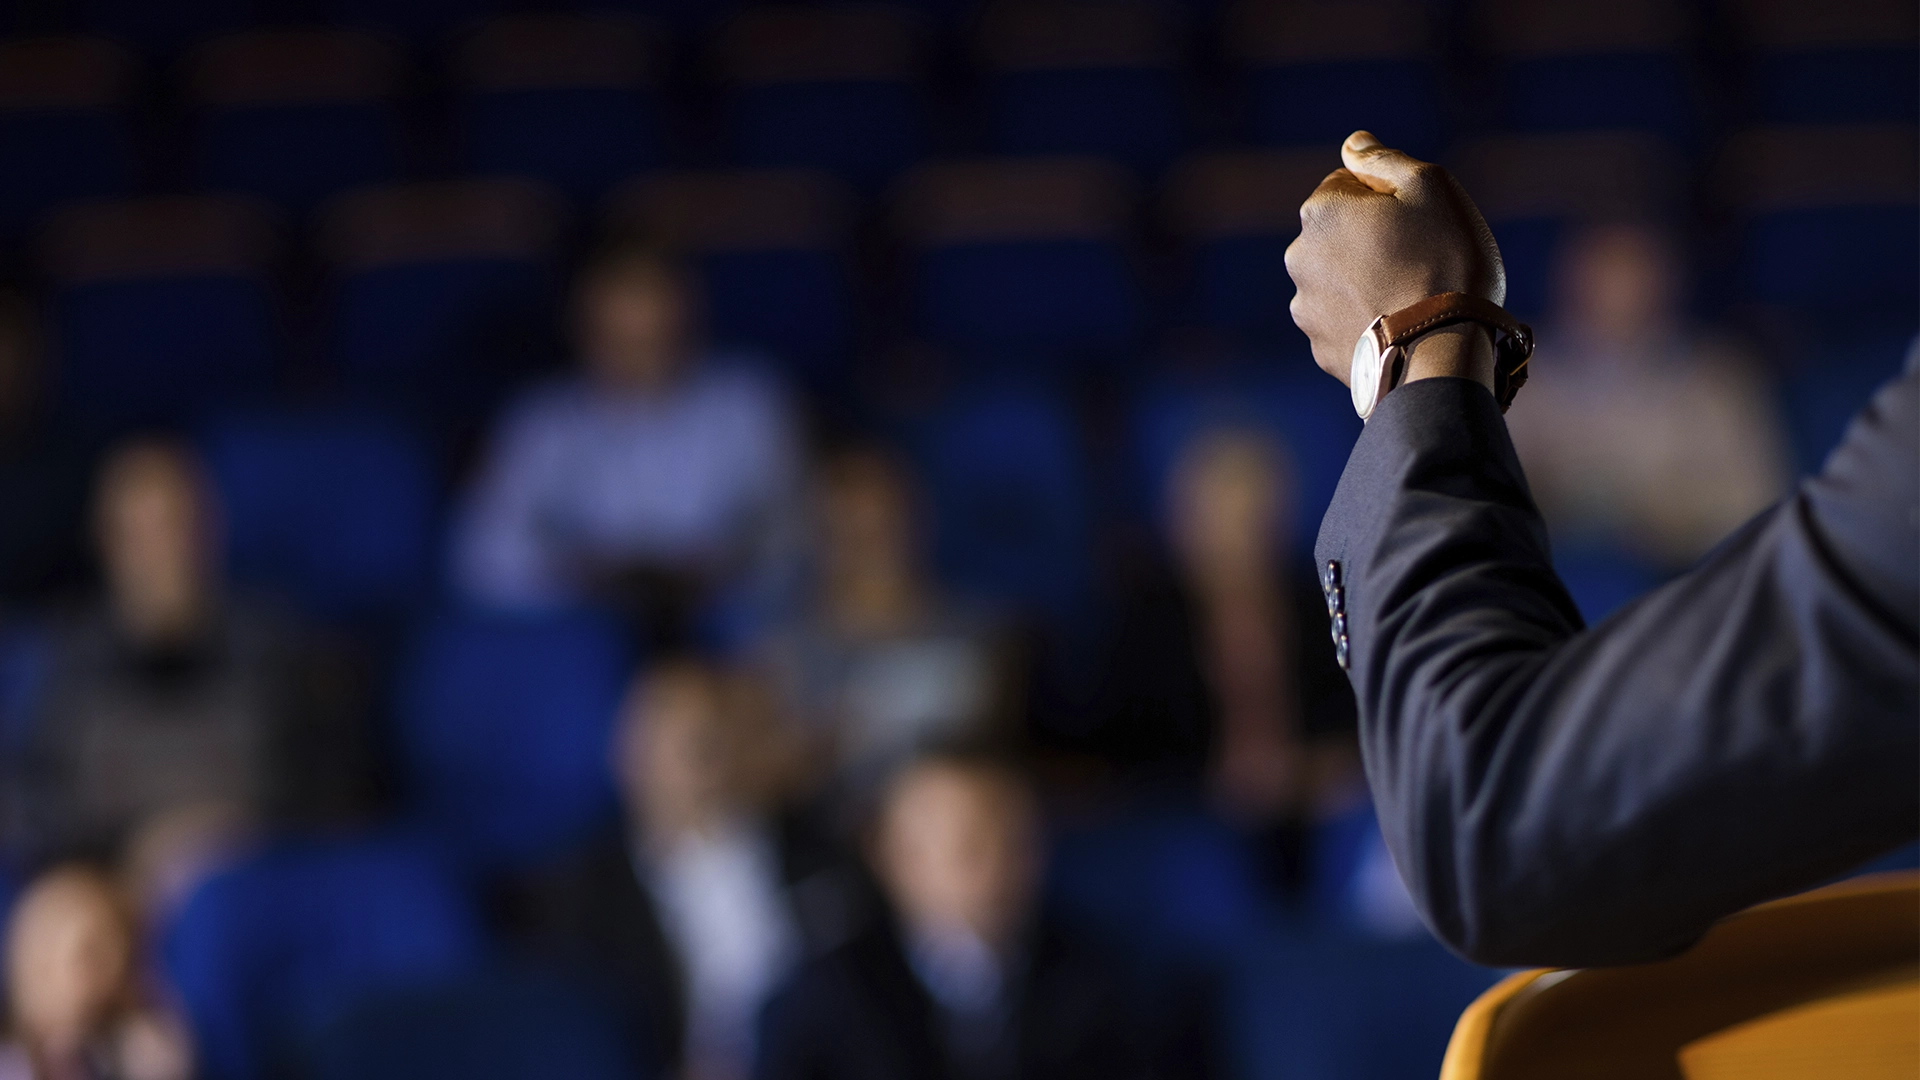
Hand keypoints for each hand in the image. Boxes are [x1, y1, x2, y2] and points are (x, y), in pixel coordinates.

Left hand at [1285, 132, 1505, 389]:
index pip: (1347, 183)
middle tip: (1416, 258)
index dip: (1386, 196)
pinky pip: (1343, 323)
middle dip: (1368, 239)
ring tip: (1408, 296)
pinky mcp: (1320, 349)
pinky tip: (1397, 325)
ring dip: (1363, 280)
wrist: (1444, 351)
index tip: (1415, 219)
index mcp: (1321, 211)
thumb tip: (1353, 142)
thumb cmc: (1445, 260)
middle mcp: (1299, 257)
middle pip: (1338, 234)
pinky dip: (1364, 320)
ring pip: (1337, 280)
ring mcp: (1306, 308)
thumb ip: (1384, 160)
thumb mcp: (1430, 187)